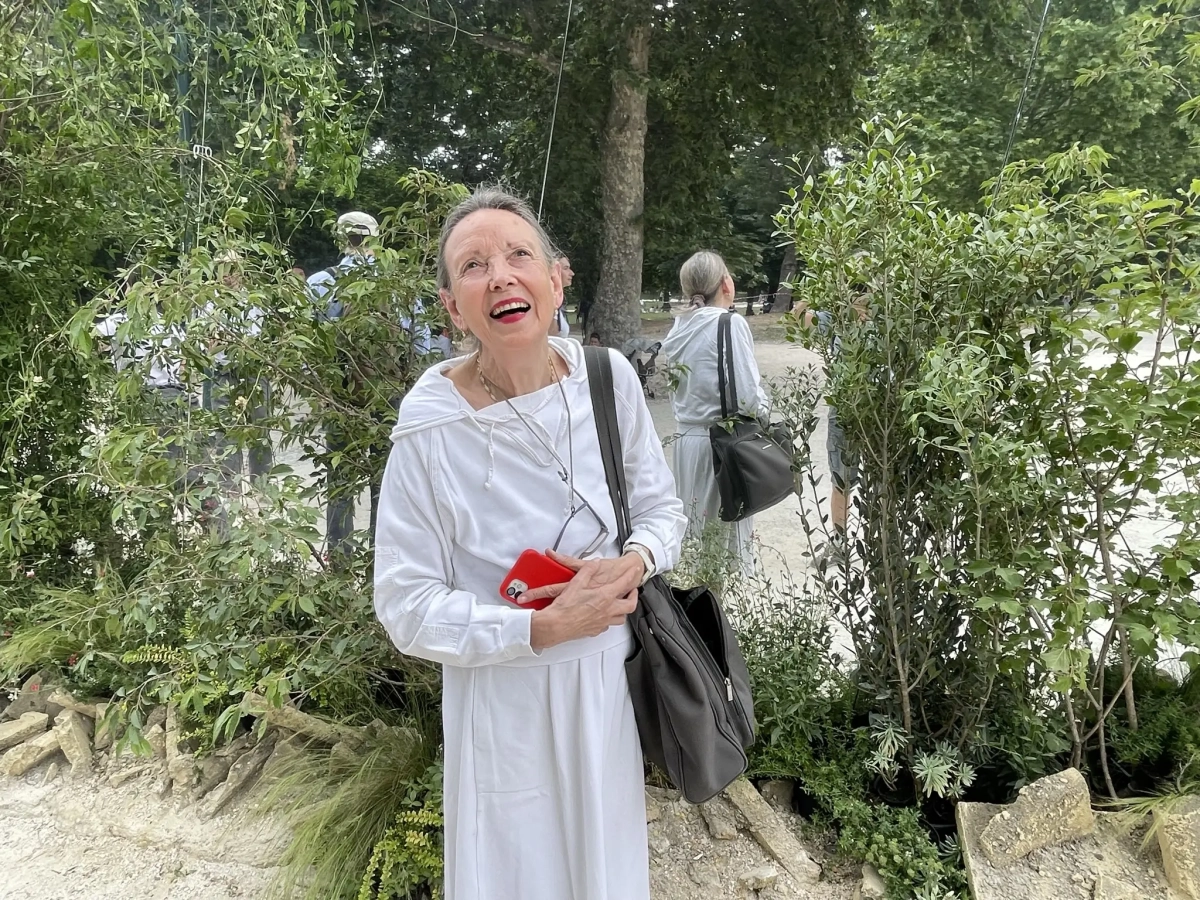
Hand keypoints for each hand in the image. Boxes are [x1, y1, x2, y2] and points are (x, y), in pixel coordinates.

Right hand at [528, 555, 642, 650]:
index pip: (623, 584)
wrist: (556, 626)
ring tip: (623, 605)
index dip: (631, 575)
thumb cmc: (565, 608)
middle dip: (634, 597)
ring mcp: (602, 622)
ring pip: (621, 618)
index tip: (634, 571)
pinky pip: (608, 626)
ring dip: (624, 610)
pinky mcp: (595, 630)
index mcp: (604, 597)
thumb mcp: (577, 583)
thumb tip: (594, 564)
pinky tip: (606, 617)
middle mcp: (607, 611)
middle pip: (630, 605)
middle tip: (633, 591)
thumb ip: (588, 570)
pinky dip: (610, 620)